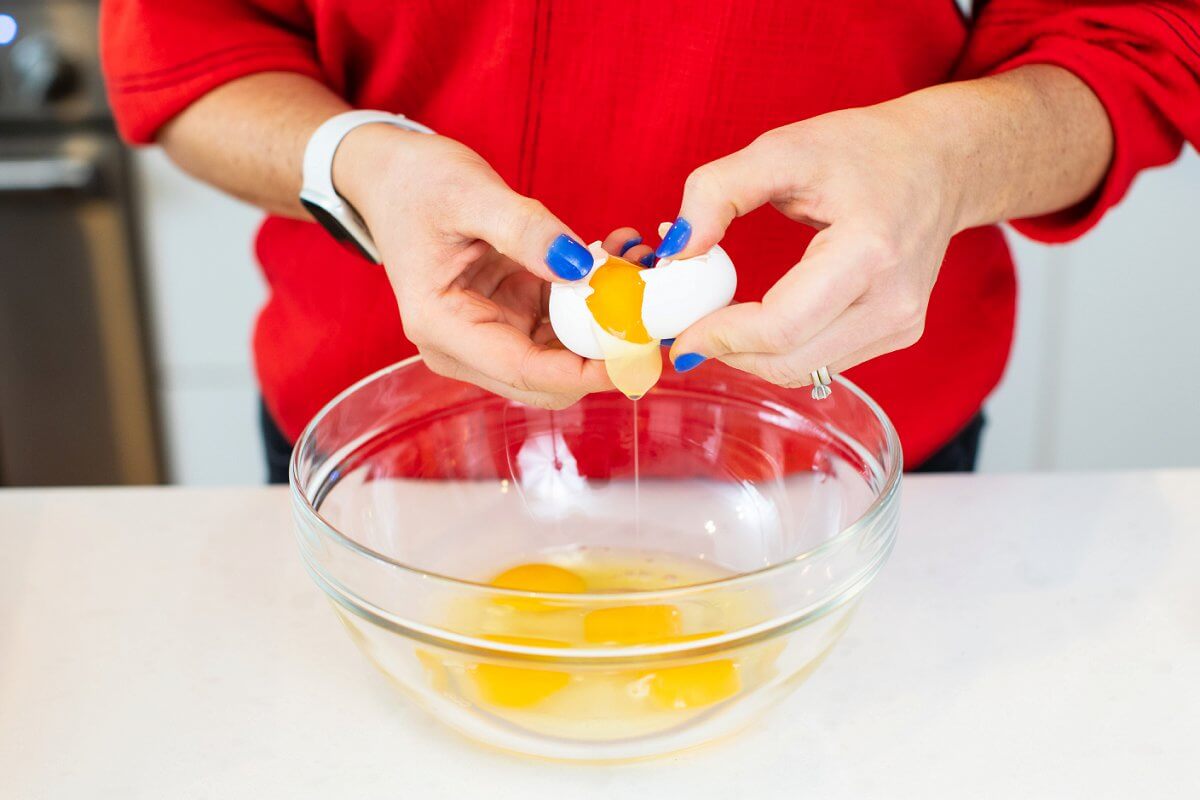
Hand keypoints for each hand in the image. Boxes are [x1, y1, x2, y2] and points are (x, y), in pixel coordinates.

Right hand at [334, 125, 612, 407]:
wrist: (391, 175)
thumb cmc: (416, 183)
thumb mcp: (470, 193)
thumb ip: (524, 229)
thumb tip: (578, 266)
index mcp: (442, 328)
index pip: (524, 372)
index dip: (585, 372)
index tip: (636, 354)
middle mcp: (463, 346)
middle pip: (548, 380)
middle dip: (602, 355)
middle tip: (651, 315)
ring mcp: (489, 334)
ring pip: (562, 356)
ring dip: (604, 325)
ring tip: (636, 265)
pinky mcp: (509, 317)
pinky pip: (562, 326)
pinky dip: (593, 301)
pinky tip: (615, 256)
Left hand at [658, 102, 965, 385]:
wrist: (942, 162)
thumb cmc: (865, 149)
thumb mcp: (782, 149)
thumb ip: (718, 190)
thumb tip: (676, 252)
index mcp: (870, 251)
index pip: (782, 325)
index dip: (722, 337)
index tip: (679, 336)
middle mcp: (894, 300)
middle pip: (789, 361)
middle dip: (728, 354)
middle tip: (686, 335)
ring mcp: (902, 323)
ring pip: (803, 371)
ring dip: (750, 357)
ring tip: (717, 324)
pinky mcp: (899, 333)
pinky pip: (822, 361)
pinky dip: (780, 351)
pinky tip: (757, 323)